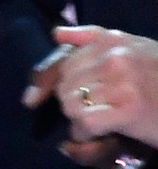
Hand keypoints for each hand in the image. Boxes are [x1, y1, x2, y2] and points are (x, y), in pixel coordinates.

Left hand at [29, 26, 157, 143]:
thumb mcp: (137, 46)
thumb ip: (95, 38)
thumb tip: (56, 34)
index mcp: (112, 40)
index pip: (62, 59)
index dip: (43, 81)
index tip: (31, 100)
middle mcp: (114, 56)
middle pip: (65, 85)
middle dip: (71, 103)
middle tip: (91, 113)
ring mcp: (121, 82)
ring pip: (71, 104)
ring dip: (78, 120)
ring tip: (97, 123)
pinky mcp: (129, 109)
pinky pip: (85, 123)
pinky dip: (87, 134)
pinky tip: (102, 133)